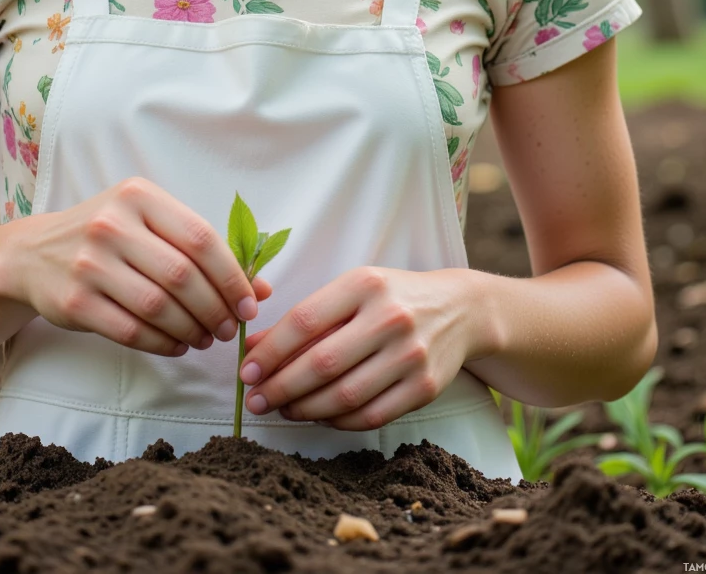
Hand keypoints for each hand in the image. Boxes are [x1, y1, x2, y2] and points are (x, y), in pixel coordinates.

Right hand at [0, 176, 272, 356]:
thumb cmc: (109, 237)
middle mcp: (112, 224)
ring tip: (205, 338)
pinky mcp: (74, 302)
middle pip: (182, 276)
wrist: (33, 254)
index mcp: (139, 196)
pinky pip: (131, 330)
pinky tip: (177, 346)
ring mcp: (89, 263)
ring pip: (158, 307)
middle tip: (228, 330)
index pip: (201, 238)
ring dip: (191, 330)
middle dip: (215, 309)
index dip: (232, 277)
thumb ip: (203, 251)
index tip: (249, 305)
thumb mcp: (151, 224)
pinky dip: (163, 344)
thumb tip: (261, 290)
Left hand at [236, 266, 474, 430]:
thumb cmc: (391, 298)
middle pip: (322, 364)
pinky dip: (338, 422)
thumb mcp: (350, 291)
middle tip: (255, 400)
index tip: (246, 371)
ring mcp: (411, 355)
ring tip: (282, 409)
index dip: (270, 352)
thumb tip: (255, 348)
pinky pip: (371, 415)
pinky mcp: (426, 387)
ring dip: (304, 409)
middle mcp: (390, 318)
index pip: (305, 321)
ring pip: (345, 396)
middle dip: (281, 387)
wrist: (458, 309)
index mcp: (364, 284)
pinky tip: (318, 415)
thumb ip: (305, 318)